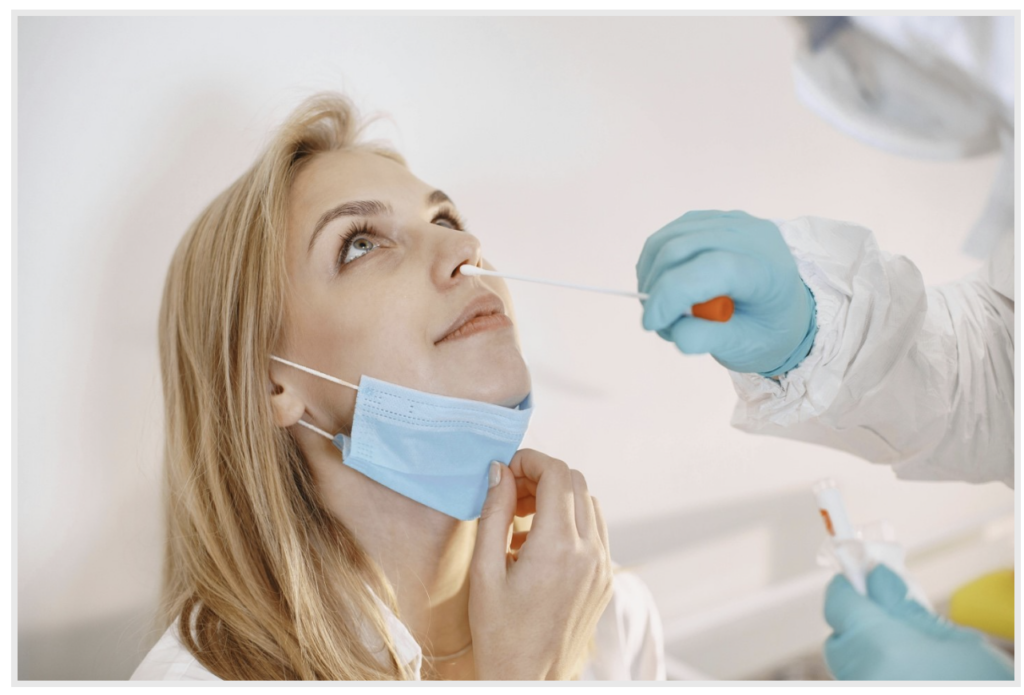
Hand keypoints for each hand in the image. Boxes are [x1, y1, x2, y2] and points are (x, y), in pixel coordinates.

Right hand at [468, 450, 612, 679]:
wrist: (528, 681)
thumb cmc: (499, 634)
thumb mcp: (484, 572)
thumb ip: (493, 514)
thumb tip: (500, 472)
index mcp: (558, 548)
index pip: (557, 474)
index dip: (530, 460)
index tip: (506, 470)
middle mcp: (589, 553)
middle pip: (576, 482)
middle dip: (542, 476)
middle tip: (511, 492)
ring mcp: (602, 567)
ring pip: (589, 503)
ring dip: (558, 497)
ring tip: (522, 518)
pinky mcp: (605, 581)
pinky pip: (595, 531)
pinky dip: (570, 521)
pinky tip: (539, 543)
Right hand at [635, 210, 816, 375]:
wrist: (783, 310)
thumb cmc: (765, 330)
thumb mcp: (743, 346)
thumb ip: (708, 339)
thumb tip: (676, 329)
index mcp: (768, 270)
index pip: (711, 268)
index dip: (671, 294)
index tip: (651, 323)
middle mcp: (752, 236)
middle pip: (680, 249)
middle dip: (655, 289)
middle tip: (658, 323)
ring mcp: (733, 221)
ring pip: (668, 239)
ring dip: (651, 276)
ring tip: (664, 307)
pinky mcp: (713, 219)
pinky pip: (670, 234)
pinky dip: (656, 262)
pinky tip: (664, 285)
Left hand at [824, 564, 1013, 680]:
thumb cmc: (985, 688)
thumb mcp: (958, 644)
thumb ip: (908, 609)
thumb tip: (877, 578)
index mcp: (879, 647)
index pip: (839, 601)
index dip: (852, 585)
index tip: (865, 577)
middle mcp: (859, 676)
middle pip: (840, 638)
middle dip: (863, 625)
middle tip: (899, 622)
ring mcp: (861, 693)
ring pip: (850, 666)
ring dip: (871, 654)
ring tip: (916, 660)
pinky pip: (862, 684)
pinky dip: (879, 676)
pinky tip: (913, 678)